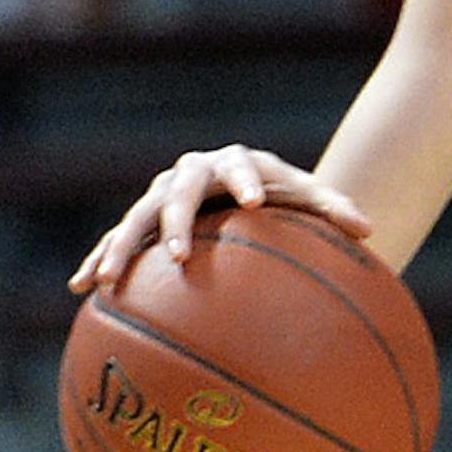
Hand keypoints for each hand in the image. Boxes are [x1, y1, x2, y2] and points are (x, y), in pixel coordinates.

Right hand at [69, 147, 370, 293]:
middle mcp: (191, 174)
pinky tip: (81, 289)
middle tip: (181, 254)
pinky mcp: (143, 221)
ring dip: (120, 246)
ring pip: (135, 219)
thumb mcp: (310, 198)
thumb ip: (336, 209)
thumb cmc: (284, 195)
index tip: (253, 202)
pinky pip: (117, 241)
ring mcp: (160, 196)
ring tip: (109, 278)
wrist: (247, 190)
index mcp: (235, 163)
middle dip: (175, 221)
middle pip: (176, 193)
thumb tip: (370, 231)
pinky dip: (100, 260)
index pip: (239, 166)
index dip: (244, 181)